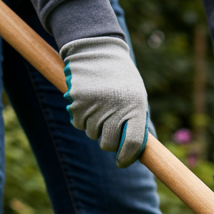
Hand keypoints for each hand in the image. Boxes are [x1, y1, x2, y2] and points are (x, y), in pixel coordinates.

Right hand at [60, 36, 149, 167]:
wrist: (98, 50)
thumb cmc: (121, 79)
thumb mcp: (137, 97)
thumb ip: (135, 122)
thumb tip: (132, 152)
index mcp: (135, 107)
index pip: (132, 143)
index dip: (127, 157)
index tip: (121, 162)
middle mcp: (115, 107)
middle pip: (108, 144)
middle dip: (108, 142)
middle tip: (109, 128)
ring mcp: (94, 105)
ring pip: (91, 134)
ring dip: (94, 128)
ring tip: (100, 107)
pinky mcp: (76, 101)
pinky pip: (77, 124)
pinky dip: (81, 119)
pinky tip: (87, 103)